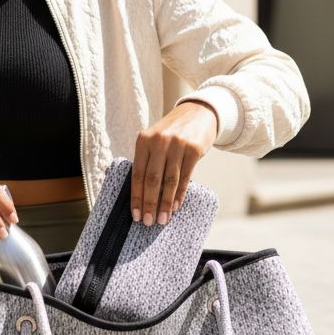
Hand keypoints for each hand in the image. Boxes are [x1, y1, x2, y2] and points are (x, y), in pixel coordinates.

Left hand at [131, 102, 217, 226]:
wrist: (198, 112)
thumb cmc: (172, 132)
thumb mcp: (155, 139)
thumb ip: (148, 160)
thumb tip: (142, 194)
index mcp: (143, 140)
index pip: (137, 173)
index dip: (136, 196)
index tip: (136, 214)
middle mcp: (159, 141)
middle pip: (152, 179)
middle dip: (149, 203)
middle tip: (148, 221)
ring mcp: (177, 145)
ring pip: (169, 181)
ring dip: (165, 203)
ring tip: (162, 219)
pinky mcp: (193, 149)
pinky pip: (185, 177)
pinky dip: (180, 194)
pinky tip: (176, 206)